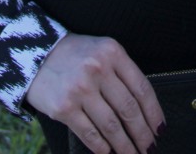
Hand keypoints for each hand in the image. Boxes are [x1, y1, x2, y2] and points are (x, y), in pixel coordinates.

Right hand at [26, 33, 164, 153]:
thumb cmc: (74, 55)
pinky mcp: (64, 108)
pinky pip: (90, 133)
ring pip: (112, 126)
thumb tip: (144, 110)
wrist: (36, 55)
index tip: (160, 129)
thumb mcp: (101, 51)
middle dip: (143, 133)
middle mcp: (97, 69)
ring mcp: (80, 89)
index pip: (141, 88)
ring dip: (126, 145)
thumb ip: (121, 72)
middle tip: (150, 147)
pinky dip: (103, 147)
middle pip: (129, 109)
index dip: (154, 113)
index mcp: (112, 52)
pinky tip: (109, 152)